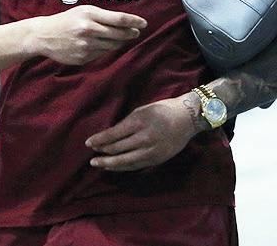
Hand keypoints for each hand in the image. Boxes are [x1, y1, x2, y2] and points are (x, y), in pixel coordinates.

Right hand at [29, 5, 146, 65]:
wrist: (44, 35)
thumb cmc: (67, 20)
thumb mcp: (84, 11)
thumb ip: (103, 16)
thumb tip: (126, 24)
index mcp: (90, 14)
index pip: (119, 19)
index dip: (134, 22)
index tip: (144, 23)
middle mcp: (89, 30)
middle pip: (119, 34)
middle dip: (130, 33)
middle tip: (136, 32)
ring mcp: (86, 45)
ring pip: (112, 46)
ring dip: (119, 42)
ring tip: (118, 38)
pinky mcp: (83, 58)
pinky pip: (101, 54)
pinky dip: (104, 50)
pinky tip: (99, 45)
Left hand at [85, 94, 201, 171]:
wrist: (188, 118)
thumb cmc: (163, 110)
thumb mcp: (143, 111)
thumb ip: (127, 124)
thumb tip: (110, 137)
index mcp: (140, 122)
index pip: (114, 134)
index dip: (99, 140)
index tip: (88, 143)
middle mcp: (145, 138)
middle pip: (118, 149)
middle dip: (102, 153)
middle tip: (92, 157)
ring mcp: (152, 150)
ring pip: (126, 161)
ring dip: (110, 164)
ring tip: (99, 164)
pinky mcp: (157, 159)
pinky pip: (136, 165)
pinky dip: (123, 167)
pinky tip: (114, 167)